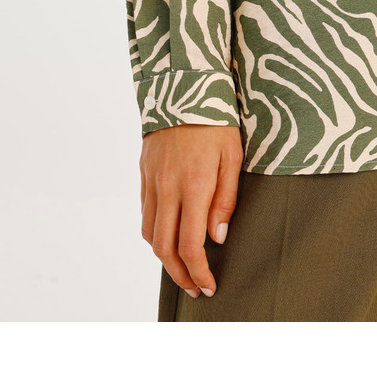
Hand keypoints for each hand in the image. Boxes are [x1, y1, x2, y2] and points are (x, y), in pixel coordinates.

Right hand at [139, 123, 242, 298]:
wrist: (183, 87)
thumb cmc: (216, 122)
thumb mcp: (232, 157)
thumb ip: (225, 200)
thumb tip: (217, 239)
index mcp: (193, 186)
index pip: (190, 245)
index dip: (198, 273)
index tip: (209, 287)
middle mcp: (167, 188)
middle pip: (163, 248)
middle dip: (180, 275)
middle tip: (196, 288)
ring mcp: (151, 181)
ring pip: (149, 233)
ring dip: (164, 257)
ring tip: (184, 267)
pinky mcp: (143, 173)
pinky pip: (145, 213)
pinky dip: (155, 232)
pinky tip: (170, 235)